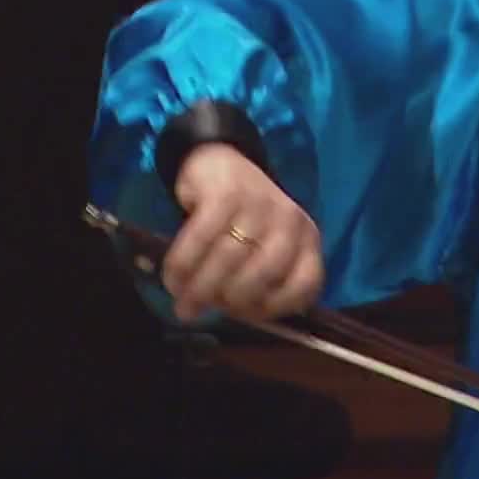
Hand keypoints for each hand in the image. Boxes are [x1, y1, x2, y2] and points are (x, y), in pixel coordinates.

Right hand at [162, 144, 323, 321]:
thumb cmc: (243, 217)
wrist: (220, 161)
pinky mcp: (225, 193)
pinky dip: (182, 263)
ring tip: (181, 298)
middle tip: (205, 308)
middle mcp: (289, 220)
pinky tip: (172, 276)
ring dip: (199, 286)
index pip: (305, 284)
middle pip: (261, 274)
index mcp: (306, 239)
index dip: (274, 308)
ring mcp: (258, 204)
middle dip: (228, 299)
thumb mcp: (263, 246)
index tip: (245, 315)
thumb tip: (232, 318)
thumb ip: (259, 280)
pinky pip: (200, 238)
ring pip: (228, 258)